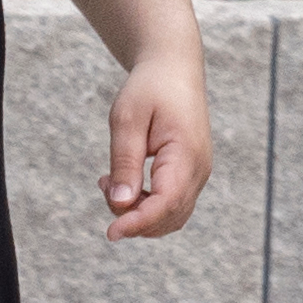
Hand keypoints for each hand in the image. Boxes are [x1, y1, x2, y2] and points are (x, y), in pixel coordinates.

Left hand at [102, 37, 211, 239]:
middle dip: (133, 218)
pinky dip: (146, 205)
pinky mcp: (190, 174)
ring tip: (110, 180)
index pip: (166, 203)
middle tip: (103, 184)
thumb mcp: (127, 119)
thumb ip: (125, 162)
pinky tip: (123, 184)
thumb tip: (121, 204)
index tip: (110, 233)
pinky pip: (171, 204)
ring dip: (138, 212)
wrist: (173, 69)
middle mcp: (199, 170)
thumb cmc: (149, 89)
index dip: (139, 223)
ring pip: (171, 216)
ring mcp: (198, 174)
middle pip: (169, 217)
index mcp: (187, 154)